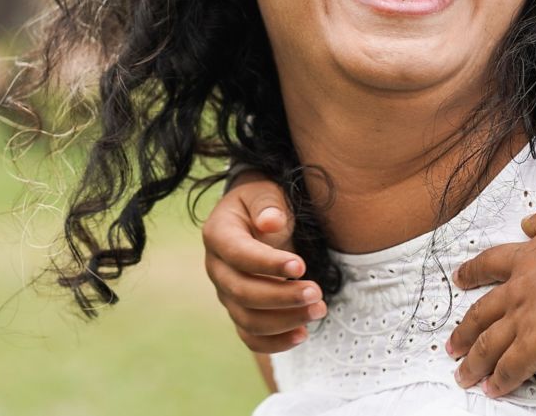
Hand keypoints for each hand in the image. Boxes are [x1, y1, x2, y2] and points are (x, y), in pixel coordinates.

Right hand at [202, 173, 324, 351]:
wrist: (257, 218)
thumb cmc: (263, 204)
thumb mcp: (264, 192)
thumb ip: (268, 204)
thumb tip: (270, 222)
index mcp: (218, 234)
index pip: (238, 254)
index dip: (267, 263)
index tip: (301, 266)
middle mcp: (216, 268)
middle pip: (242, 292)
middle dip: (282, 297)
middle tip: (317, 293)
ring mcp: (226, 293)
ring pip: (248, 319)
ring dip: (285, 321)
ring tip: (319, 310)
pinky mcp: (240, 311)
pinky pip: (251, 336)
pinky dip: (275, 342)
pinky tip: (303, 334)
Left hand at [447, 202, 535, 395]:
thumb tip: (529, 221)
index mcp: (526, 259)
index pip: (490, 265)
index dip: (472, 273)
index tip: (460, 279)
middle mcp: (518, 290)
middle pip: (480, 313)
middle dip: (464, 331)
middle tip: (452, 344)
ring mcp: (522, 319)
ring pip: (488, 344)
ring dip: (474, 362)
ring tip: (464, 374)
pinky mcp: (534, 345)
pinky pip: (511, 367)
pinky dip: (500, 381)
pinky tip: (492, 389)